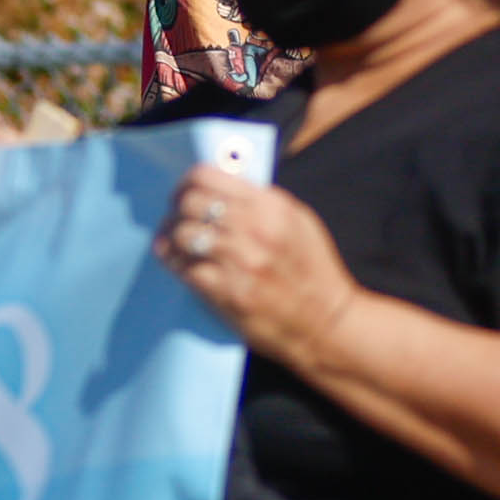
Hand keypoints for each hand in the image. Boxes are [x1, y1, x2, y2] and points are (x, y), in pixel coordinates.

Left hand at [158, 168, 362, 366]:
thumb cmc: (313, 271)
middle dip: (176, 209)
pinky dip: (177, 263)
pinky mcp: (225, 292)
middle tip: (175, 217)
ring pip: (182, 234)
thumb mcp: (299, 222)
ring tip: (176, 242)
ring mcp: (238, 261)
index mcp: (271, 206)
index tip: (185, 191)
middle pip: (190, 203)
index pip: (208, 177)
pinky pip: (184, 267)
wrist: (325, 322)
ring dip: (173, 237)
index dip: (188, 182)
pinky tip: (180, 263)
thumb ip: (262, 200)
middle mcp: (254, 229)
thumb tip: (223, 184)